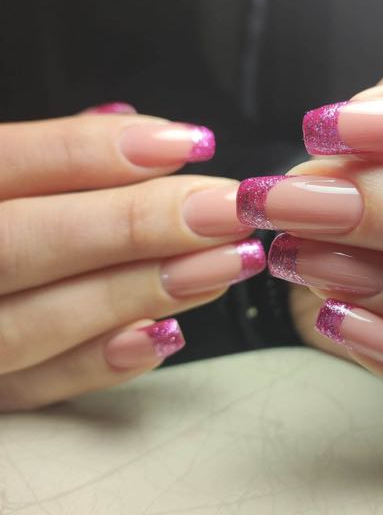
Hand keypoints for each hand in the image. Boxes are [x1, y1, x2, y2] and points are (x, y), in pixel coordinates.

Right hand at [0, 107, 264, 410]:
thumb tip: (129, 123)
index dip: (91, 152)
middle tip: (228, 210)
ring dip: (138, 292)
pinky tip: (166, 336)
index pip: (2, 164)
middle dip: (133, 225)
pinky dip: (98, 365)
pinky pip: (30, 391)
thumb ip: (45, 156)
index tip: (187, 143)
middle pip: (20, 244)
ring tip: (222, 264)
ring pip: (31, 324)